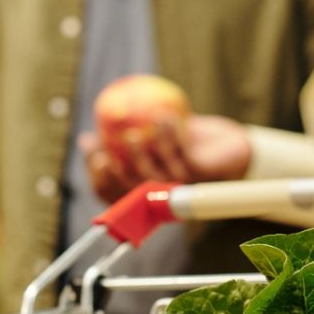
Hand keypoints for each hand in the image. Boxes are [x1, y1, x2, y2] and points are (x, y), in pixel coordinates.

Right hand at [82, 114, 250, 203]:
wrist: (228, 146)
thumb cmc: (183, 142)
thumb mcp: (147, 139)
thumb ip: (120, 141)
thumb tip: (85, 139)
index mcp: (145, 193)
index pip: (114, 196)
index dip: (100, 181)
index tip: (92, 154)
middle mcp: (161, 195)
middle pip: (130, 190)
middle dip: (115, 173)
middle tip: (104, 151)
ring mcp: (180, 187)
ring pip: (154, 175)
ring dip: (141, 153)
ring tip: (134, 133)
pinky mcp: (200, 174)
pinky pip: (181, 154)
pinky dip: (170, 135)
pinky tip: (164, 117)